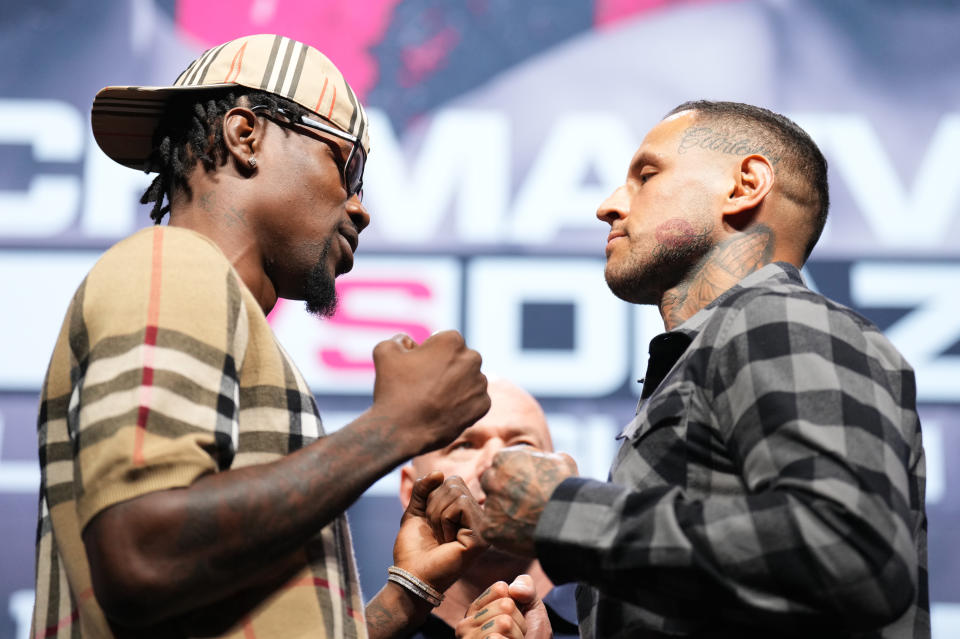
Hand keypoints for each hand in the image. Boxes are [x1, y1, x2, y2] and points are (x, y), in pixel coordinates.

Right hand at [371, 331, 489, 454]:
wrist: (402, 431)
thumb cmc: (393, 389)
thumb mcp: (385, 352)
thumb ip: (399, 339)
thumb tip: (408, 342)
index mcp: (452, 340)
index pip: (443, 341)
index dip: (428, 354)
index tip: (417, 368)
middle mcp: (472, 358)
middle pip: (459, 359)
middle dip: (446, 368)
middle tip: (425, 385)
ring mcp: (480, 383)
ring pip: (469, 379)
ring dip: (456, 385)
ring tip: (433, 400)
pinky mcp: (483, 405)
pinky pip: (474, 400)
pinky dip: (462, 404)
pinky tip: (443, 410)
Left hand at [393, 471, 488, 591]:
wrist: (412, 574)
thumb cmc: (414, 548)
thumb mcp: (416, 511)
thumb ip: (424, 489)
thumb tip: (440, 472)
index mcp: (465, 512)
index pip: (452, 480)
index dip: (432, 496)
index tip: (429, 522)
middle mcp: (478, 517)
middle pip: (454, 484)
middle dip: (434, 505)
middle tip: (434, 531)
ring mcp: (483, 527)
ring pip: (457, 493)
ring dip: (438, 515)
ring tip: (441, 537)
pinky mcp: (483, 535)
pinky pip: (461, 506)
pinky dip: (446, 520)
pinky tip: (448, 541)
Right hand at [455, 575, 549, 638]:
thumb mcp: (533, 610)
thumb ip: (526, 589)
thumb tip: (513, 588)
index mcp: (476, 609)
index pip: (501, 588)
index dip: (518, 605)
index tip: (515, 620)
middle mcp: (465, 625)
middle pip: (505, 605)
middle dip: (520, 624)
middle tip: (514, 638)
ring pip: (504, 623)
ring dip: (518, 638)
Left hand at [480, 447, 577, 556]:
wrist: (569, 520)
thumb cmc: (566, 487)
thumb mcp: (560, 460)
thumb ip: (543, 459)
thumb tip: (545, 461)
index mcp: (503, 459)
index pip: (500, 465)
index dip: (513, 475)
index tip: (525, 485)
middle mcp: (491, 480)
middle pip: (491, 485)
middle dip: (504, 492)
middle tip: (523, 503)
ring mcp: (489, 505)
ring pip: (492, 508)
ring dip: (504, 513)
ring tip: (526, 521)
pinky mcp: (489, 529)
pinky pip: (493, 531)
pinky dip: (504, 533)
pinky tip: (522, 534)